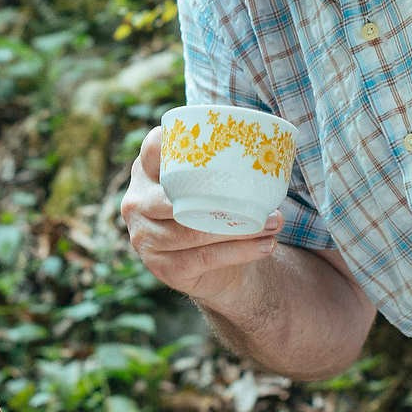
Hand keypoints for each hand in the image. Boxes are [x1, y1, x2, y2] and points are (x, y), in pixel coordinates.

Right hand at [119, 127, 280, 306]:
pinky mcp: (162, 267)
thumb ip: (216, 164)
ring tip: (274, 224)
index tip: (215, 143)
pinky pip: (204, 258)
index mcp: (144, 173)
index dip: (175, 143)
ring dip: (240, 230)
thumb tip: (267, 147)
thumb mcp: (206, 185)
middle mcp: (137, 204)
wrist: (212, 267)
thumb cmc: (210, 212)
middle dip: (226, 201)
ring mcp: (145, 238)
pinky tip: (265, 246)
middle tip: (269, 204)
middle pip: (178, 199)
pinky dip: (239, 253)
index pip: (153, 150)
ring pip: (194, 232)